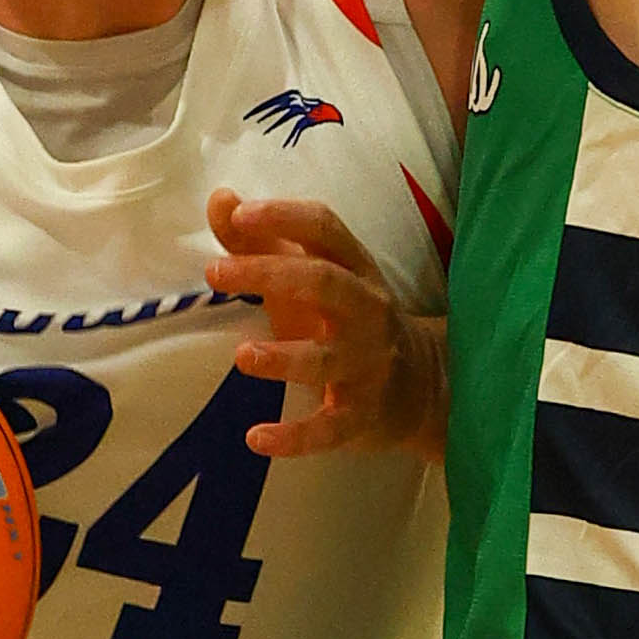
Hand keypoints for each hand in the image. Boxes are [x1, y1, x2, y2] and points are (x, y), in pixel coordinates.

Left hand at [205, 188, 446, 457]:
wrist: (421, 386)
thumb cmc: (347, 319)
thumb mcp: (315, 275)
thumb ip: (262, 240)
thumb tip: (220, 199)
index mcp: (354, 268)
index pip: (325, 228)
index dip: (284, 216)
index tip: (239, 213)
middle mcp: (366, 310)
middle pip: (324, 283)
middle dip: (270, 274)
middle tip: (216, 273)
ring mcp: (367, 364)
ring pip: (327, 359)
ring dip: (284, 357)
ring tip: (241, 357)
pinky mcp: (361, 415)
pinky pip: (329, 429)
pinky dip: (294, 437)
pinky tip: (256, 439)